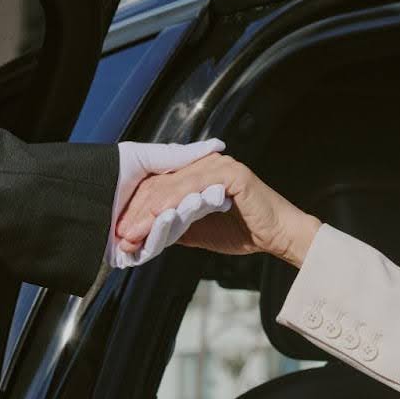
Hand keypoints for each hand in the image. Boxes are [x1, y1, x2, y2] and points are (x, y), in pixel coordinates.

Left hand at [116, 153, 321, 266]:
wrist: (278, 236)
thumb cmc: (243, 232)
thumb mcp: (199, 230)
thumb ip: (176, 225)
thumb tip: (148, 233)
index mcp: (198, 172)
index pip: (159, 185)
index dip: (138, 209)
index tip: (122, 232)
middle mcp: (205, 163)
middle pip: (161, 183)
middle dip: (138, 212)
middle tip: (121, 236)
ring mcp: (217, 165)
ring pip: (173, 187)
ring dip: (149, 213)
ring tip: (134, 234)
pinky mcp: (230, 173)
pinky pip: (193, 189)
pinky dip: (173, 206)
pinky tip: (158, 222)